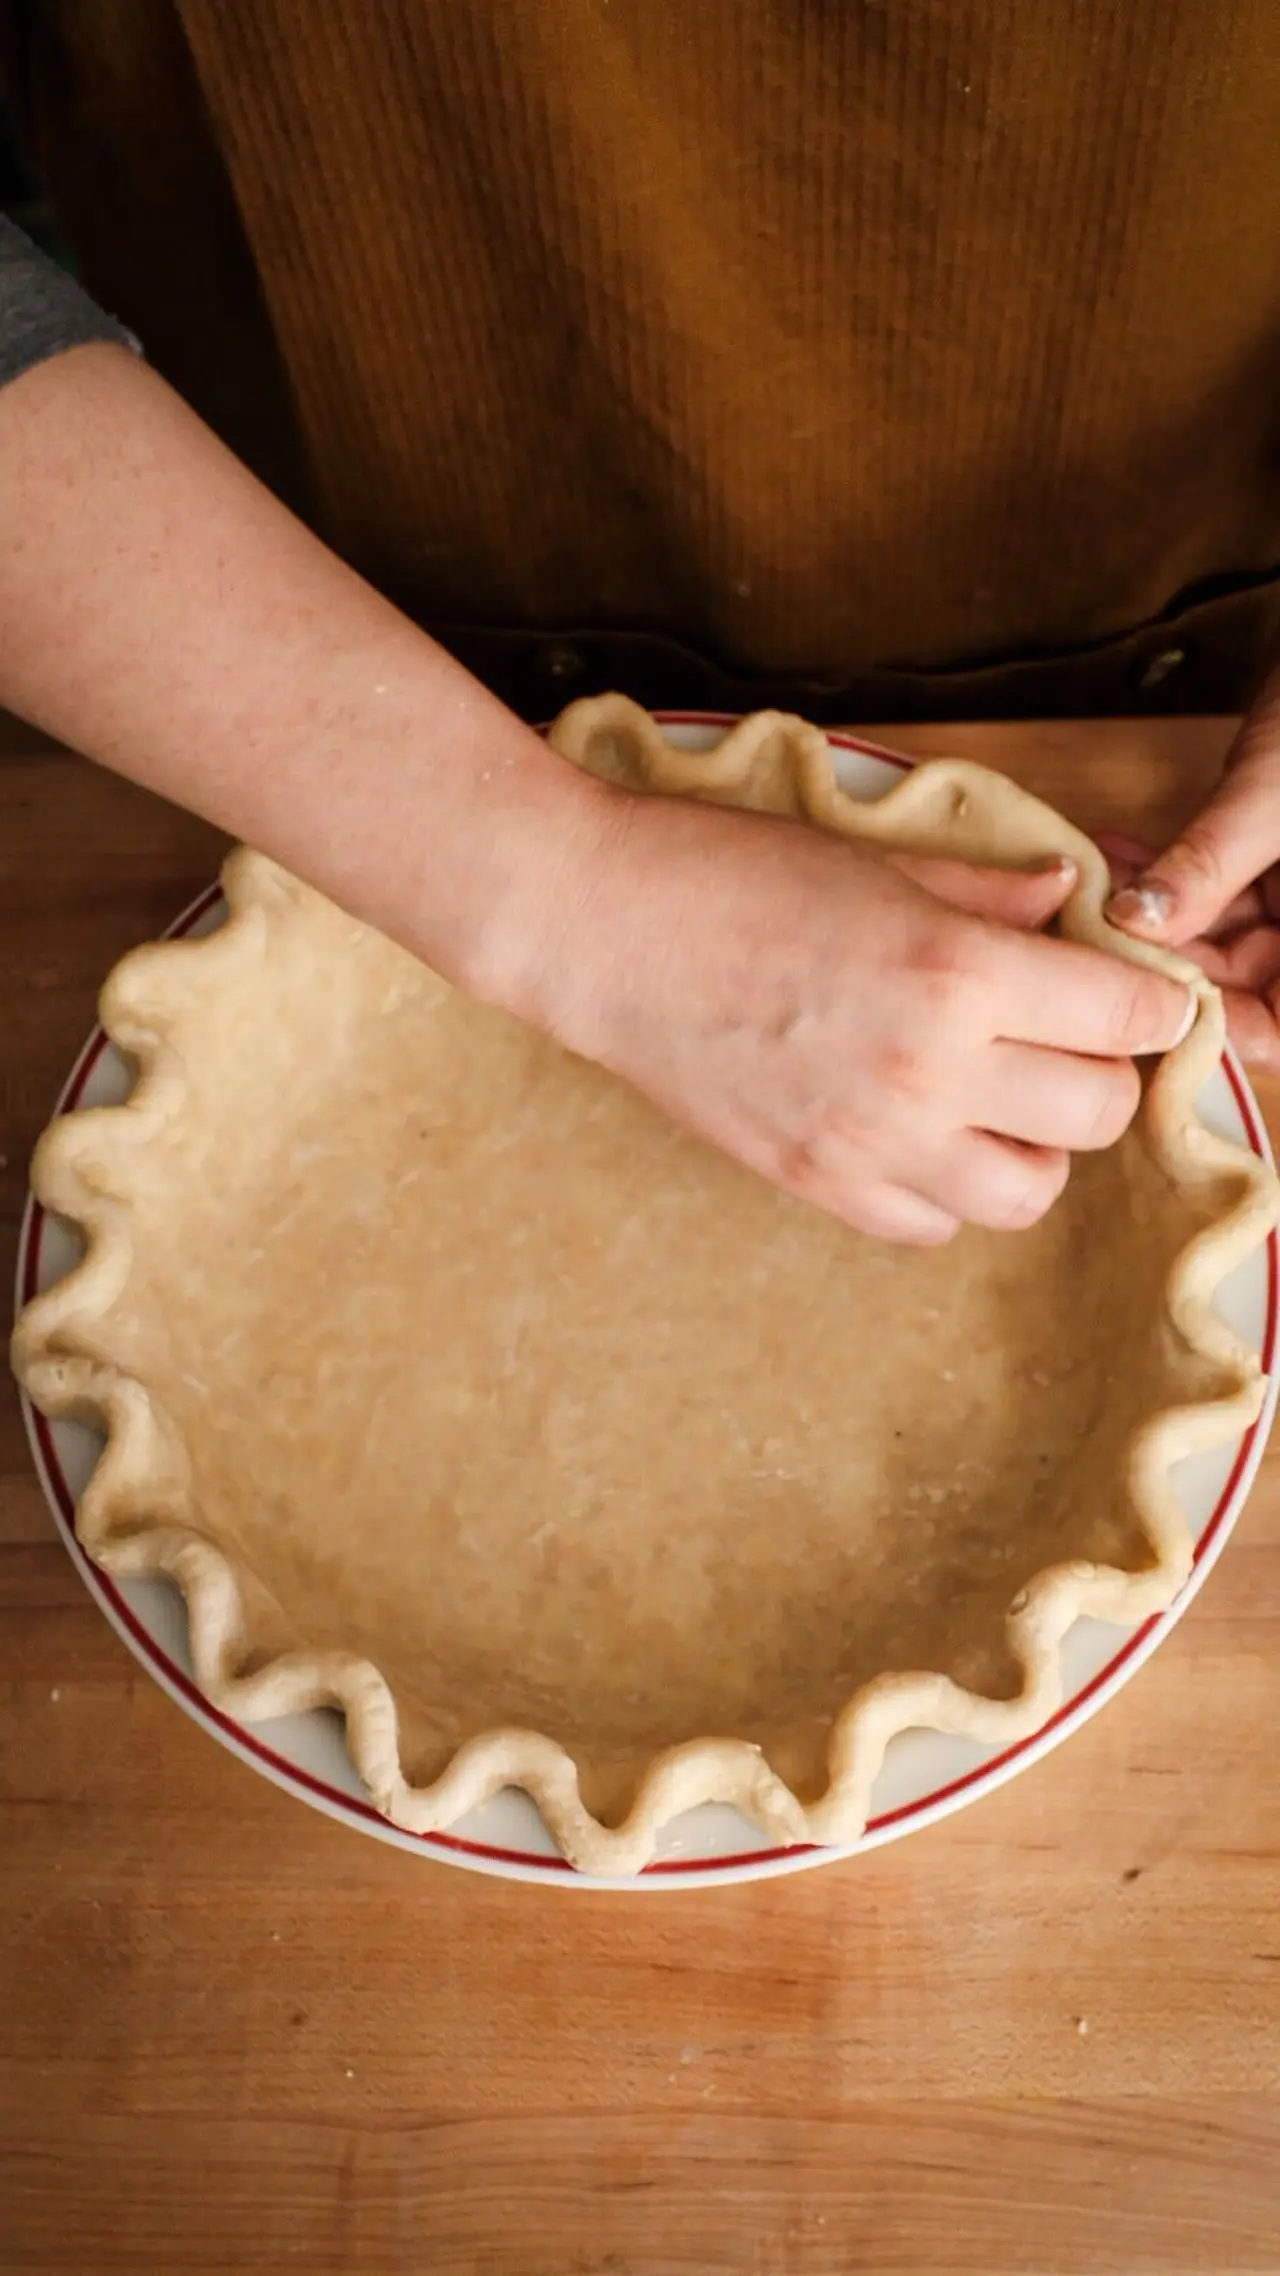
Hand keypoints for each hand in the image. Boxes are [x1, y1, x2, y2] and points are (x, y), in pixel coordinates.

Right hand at [532, 789, 1190, 1244]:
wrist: (596, 930)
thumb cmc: (723, 872)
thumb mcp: (874, 860)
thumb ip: (984, 891)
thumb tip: (1063, 898)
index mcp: (955, 969)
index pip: (1122, 1013)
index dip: (1152, 1004)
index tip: (1142, 997)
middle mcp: (929, 1069)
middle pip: (1096, 1112)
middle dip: (1102, 1072)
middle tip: (1066, 1038)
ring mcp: (870, 1141)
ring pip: (1028, 1192)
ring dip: (1034, 1146)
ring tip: (997, 1097)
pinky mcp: (815, 1183)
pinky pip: (931, 1226)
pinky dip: (947, 1189)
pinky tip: (921, 1132)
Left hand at [1104, 674, 1279, 1069]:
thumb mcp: (1272, 795)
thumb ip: (1209, 864)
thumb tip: (1133, 924)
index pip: (1278, 1031)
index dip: (1219, 1030)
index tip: (1143, 999)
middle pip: (1246, 988)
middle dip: (1170, 965)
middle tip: (1098, 940)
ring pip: (1221, 941)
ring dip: (1158, 920)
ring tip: (1097, 893)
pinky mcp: (1274, 859)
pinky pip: (1218, 888)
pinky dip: (1171, 876)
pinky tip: (1119, 853)